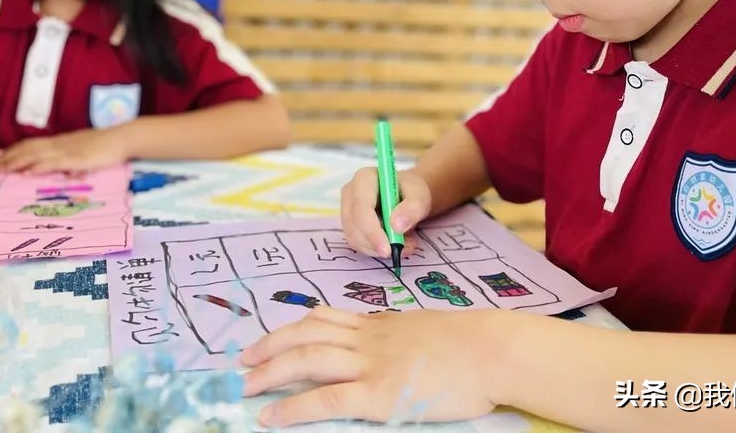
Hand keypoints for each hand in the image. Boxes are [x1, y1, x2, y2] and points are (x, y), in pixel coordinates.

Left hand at [0, 129, 121, 173]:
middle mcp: (59, 144)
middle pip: (28, 148)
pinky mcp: (75, 159)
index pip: (32, 144)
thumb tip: (68, 174)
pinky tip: (27, 172)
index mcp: (61, 142)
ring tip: (1, 169)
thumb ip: (75, 164)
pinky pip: (52, 163)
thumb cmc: (107, 147)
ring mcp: (66, 151)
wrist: (122, 139)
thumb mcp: (87, 155)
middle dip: (8, 157)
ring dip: (16, 162)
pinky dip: (37, 167)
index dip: (14, 151)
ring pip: (35, 154)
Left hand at [242, 306, 499, 425]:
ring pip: (307, 359)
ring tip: (246, 386)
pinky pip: (325, 399)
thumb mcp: (426, 330)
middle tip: (244, 360)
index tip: (272, 337)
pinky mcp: (378, 394)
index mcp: (379, 324)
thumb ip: (400, 337)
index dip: (292, 327)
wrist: (491, 349)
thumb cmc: (471, 344)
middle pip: (306, 334)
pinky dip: (293, 407)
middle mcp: (367, 339)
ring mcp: (371, 364)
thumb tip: (390, 346)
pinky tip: (271, 416)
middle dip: (270, 346)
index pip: (325, 318)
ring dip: (270, 372)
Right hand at [340, 167, 431, 256]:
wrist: (407, 194)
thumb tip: (396, 226)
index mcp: (364, 178)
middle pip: (354, 225)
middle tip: (401, 250)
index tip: (388, 249)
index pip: (361, 208)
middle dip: (375, 243)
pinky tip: (393, 244)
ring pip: (354, 237)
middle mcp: (350, 192)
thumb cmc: (412, 191)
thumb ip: (412, 208)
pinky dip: (375, 249)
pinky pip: (357, 242)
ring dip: (377, 248)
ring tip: (403, 244)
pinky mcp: (349, 223)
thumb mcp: (420, 196)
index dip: (372, 231)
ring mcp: (347, 208)